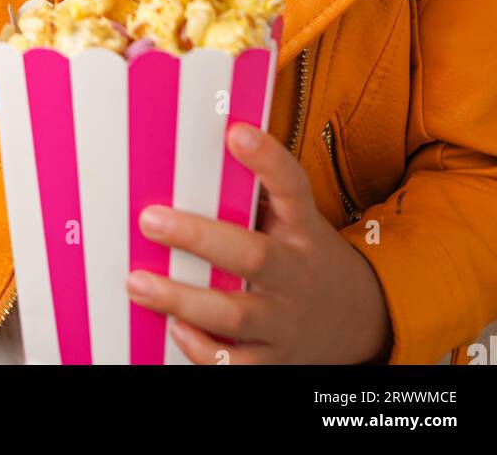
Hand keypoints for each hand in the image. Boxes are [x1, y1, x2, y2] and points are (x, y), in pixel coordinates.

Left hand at [125, 122, 392, 364]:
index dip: (267, 159)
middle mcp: (296, 274)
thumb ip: (257, 192)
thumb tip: (198, 147)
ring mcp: (286, 321)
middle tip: (150, 219)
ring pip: (236, 315)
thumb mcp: (296, 219)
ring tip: (138, 282)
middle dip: (199, 238)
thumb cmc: (303, 254)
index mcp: (302, 228)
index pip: (292, 187)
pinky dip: (203, 350)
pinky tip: (174, 328)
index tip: (236, 133)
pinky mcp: (274, 360)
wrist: (358, 319)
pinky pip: (235, 364)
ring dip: (182, 299)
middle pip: (254, 256)